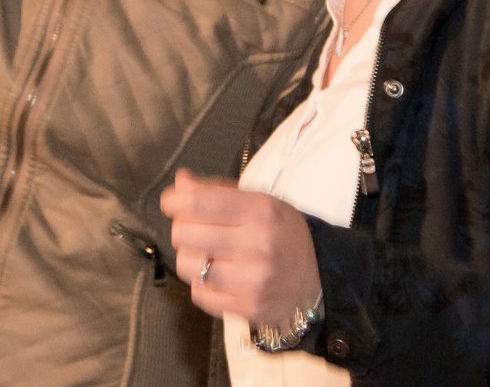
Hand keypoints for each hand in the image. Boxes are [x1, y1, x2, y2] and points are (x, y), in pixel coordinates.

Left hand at [160, 169, 320, 324]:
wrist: (318, 278)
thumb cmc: (283, 235)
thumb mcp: (260, 202)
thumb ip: (218, 191)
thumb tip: (180, 182)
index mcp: (261, 210)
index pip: (198, 201)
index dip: (175, 200)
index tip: (172, 202)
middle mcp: (257, 244)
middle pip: (185, 233)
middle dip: (184, 229)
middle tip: (196, 230)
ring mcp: (252, 279)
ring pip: (187, 266)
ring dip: (191, 259)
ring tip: (208, 255)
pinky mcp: (246, 307)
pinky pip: (199, 294)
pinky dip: (202, 284)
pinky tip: (219, 276)